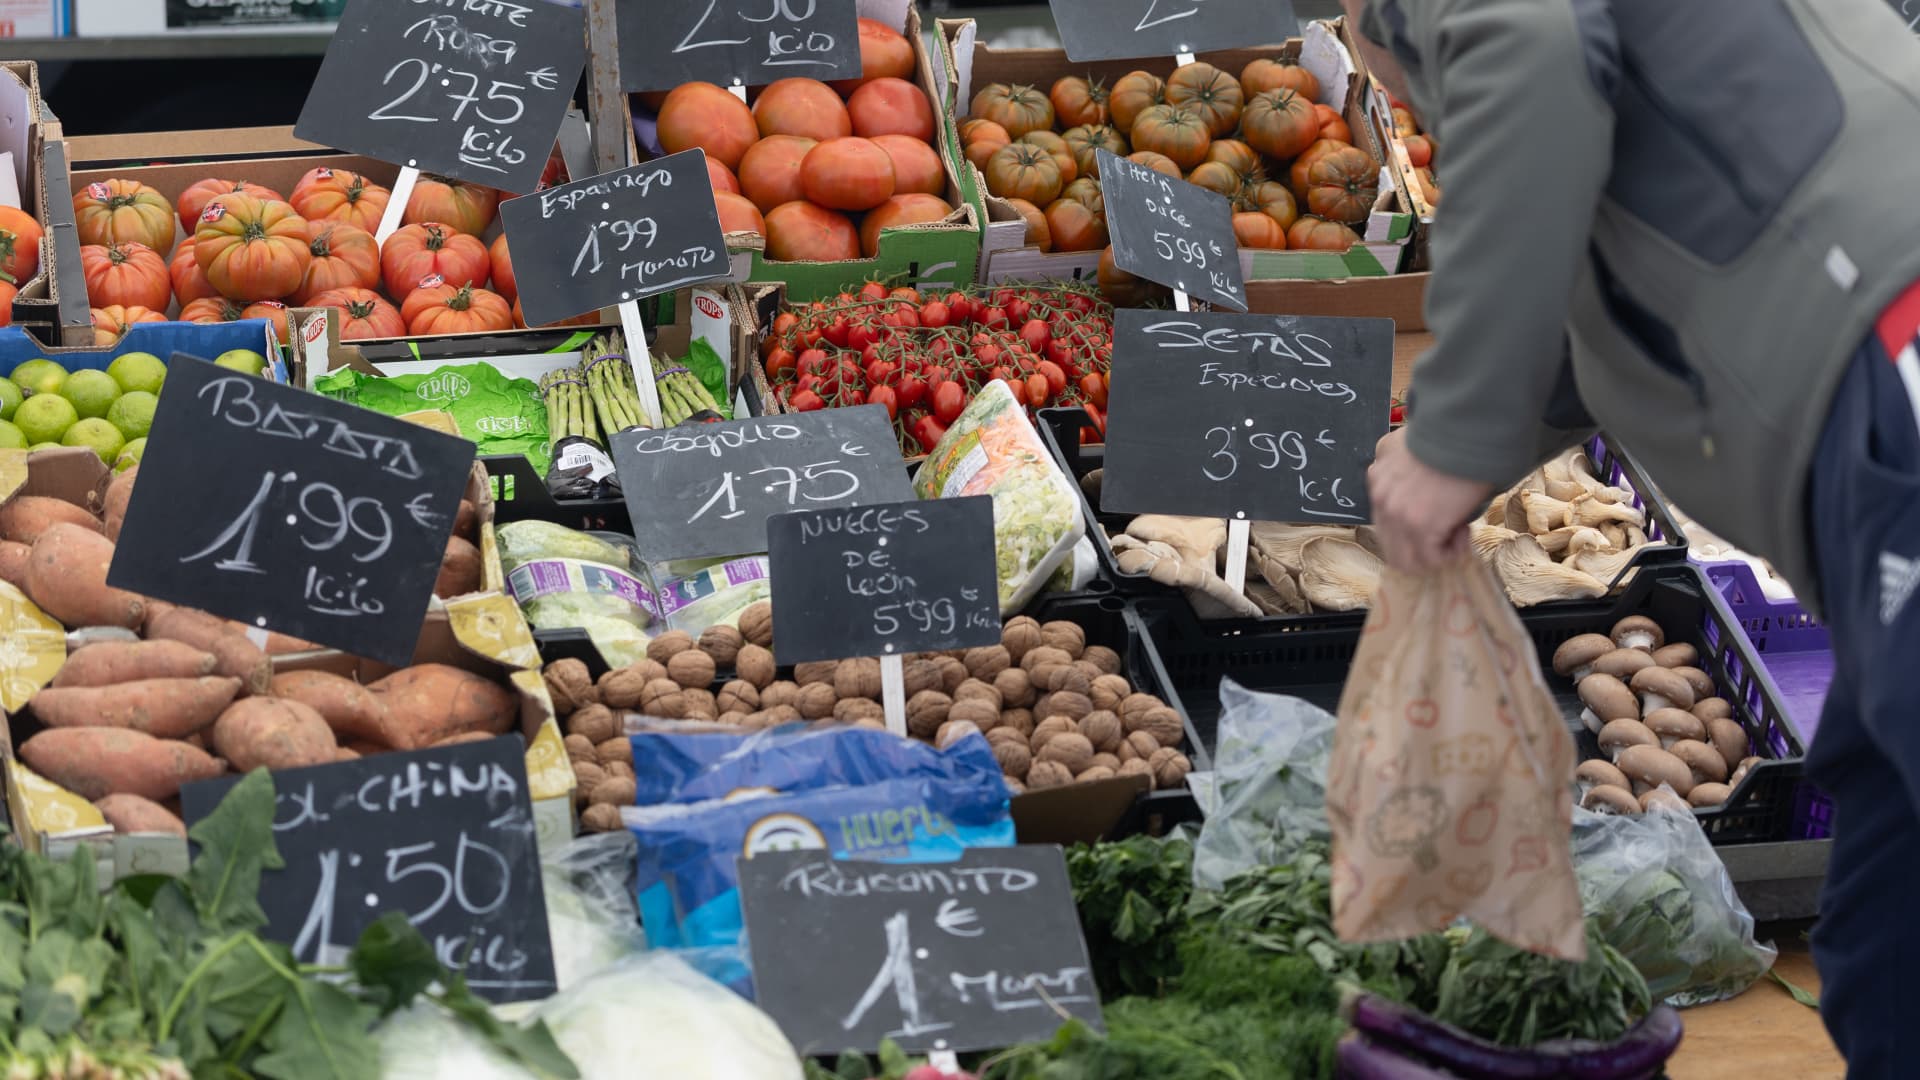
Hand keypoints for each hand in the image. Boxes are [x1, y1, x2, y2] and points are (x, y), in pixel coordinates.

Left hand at [1367, 427, 1494, 573]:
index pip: (1385, 522)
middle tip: (1449, 531)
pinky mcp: (1420, 526)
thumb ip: (1395, 462)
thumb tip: (1406, 482)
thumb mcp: (1405, 442)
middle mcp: (1380, 497)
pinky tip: (1464, 534)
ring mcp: (1397, 514)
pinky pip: (1431, 560)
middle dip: (1422, 547)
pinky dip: (1450, 554)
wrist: (1468, 431)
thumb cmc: (1450, 436)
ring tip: (1457, 535)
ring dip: (1434, 556)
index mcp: (1376, 477)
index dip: (1412, 528)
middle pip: (1392, 546)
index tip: (1438, 517)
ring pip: (1407, 560)